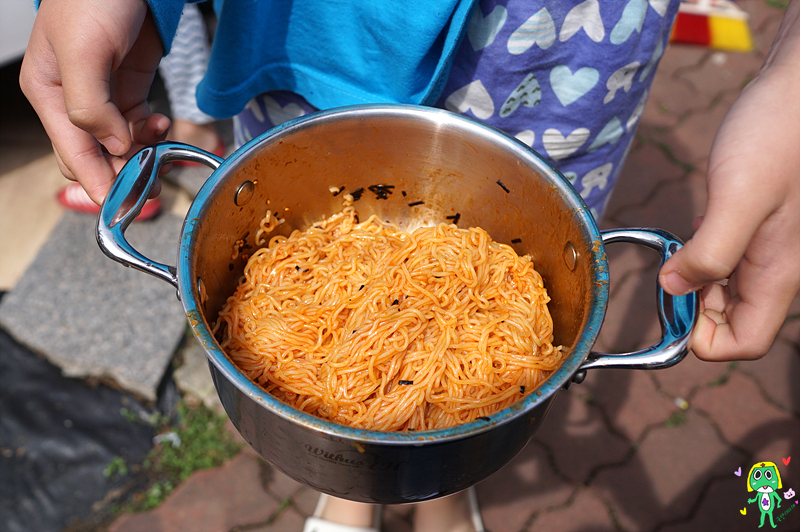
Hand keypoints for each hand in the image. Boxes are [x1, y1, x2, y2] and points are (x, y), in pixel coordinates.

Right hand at [19, 0, 169, 203]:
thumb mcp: (84, 51)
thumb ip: (91, 105)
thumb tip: (113, 147)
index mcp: (48, 95)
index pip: (72, 155)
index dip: (98, 183)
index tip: (122, 206)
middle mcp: (73, 101)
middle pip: (96, 157)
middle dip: (124, 172)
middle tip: (154, 180)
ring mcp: (104, 97)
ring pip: (120, 147)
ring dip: (142, 153)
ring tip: (160, 144)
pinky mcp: (129, 90)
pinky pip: (138, 127)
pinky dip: (151, 132)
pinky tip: (161, 124)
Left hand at [658, 13, 799, 360]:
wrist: (794, 91)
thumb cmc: (776, 137)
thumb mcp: (739, 198)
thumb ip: (710, 252)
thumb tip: (673, 288)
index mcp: (777, 274)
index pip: (745, 343)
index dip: (704, 341)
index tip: (673, 305)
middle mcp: (773, 269)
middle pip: (731, 322)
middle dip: (693, 309)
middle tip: (672, 268)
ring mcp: (764, 248)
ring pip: (725, 292)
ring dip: (694, 281)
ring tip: (681, 246)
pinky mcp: (752, 227)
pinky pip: (724, 261)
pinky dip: (701, 256)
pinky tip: (694, 228)